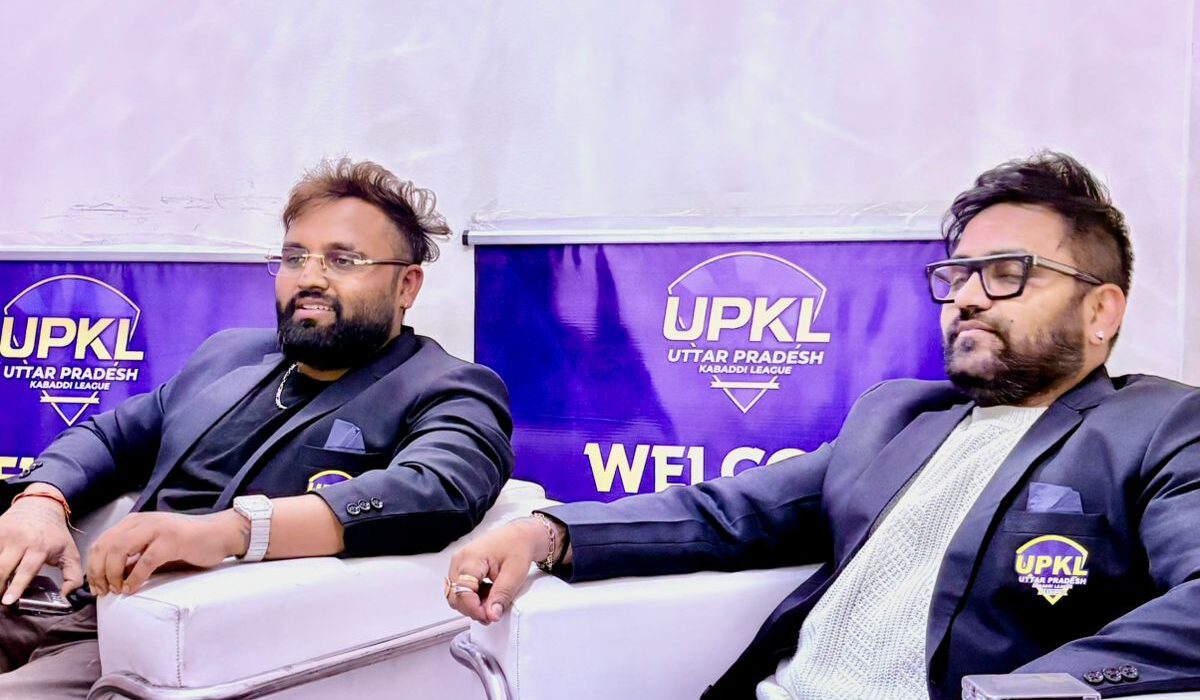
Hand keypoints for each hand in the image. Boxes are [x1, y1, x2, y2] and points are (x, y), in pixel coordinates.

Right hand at [0, 486, 80, 602]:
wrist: (40, 505)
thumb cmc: (54, 533)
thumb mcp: (69, 552)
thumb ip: (72, 576)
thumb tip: (66, 596)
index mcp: (40, 546)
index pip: (26, 570)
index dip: (17, 587)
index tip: (8, 601)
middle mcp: (20, 540)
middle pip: (3, 568)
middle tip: (1, 599)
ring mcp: (4, 535)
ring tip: (0, 587)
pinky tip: (0, 572)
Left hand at [87, 510, 245, 595]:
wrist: (220, 533)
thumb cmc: (188, 542)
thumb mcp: (154, 545)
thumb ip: (133, 555)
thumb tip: (111, 577)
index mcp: (135, 521)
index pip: (101, 541)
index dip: (93, 566)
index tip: (96, 586)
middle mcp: (143, 521)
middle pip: (106, 545)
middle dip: (98, 572)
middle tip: (103, 591)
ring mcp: (158, 529)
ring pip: (119, 549)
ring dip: (113, 574)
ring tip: (117, 589)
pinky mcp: (173, 540)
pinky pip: (145, 561)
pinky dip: (135, 578)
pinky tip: (132, 589)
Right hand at [446, 516, 559, 623]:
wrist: (519, 536)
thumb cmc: (517, 547)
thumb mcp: (514, 574)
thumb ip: (501, 596)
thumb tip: (491, 615)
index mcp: (470, 559)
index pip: (462, 592)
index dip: (474, 609)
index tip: (490, 617)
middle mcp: (459, 561)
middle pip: (455, 596)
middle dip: (473, 609)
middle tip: (493, 613)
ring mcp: (458, 564)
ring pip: (456, 594)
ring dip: (473, 604)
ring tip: (493, 601)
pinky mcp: (461, 567)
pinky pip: (461, 589)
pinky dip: (473, 597)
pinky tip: (488, 594)